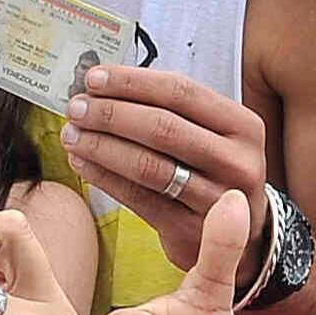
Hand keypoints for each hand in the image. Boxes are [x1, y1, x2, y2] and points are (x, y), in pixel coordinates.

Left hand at [59, 65, 268, 275]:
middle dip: (111, 114)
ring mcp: (217, 200)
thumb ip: (172, 110)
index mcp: (244, 126)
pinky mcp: (189, 230)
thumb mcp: (212, 136)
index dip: (132, 82)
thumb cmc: (212, 172)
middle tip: (76, 108)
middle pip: (163, 127)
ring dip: (102, 146)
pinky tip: (82, 163)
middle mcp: (237, 161)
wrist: (236, 236)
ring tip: (72, 135)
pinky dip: (104, 177)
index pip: (181, 92)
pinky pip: (138, 198)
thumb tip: (103, 86)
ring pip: (148, 165)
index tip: (94, 78)